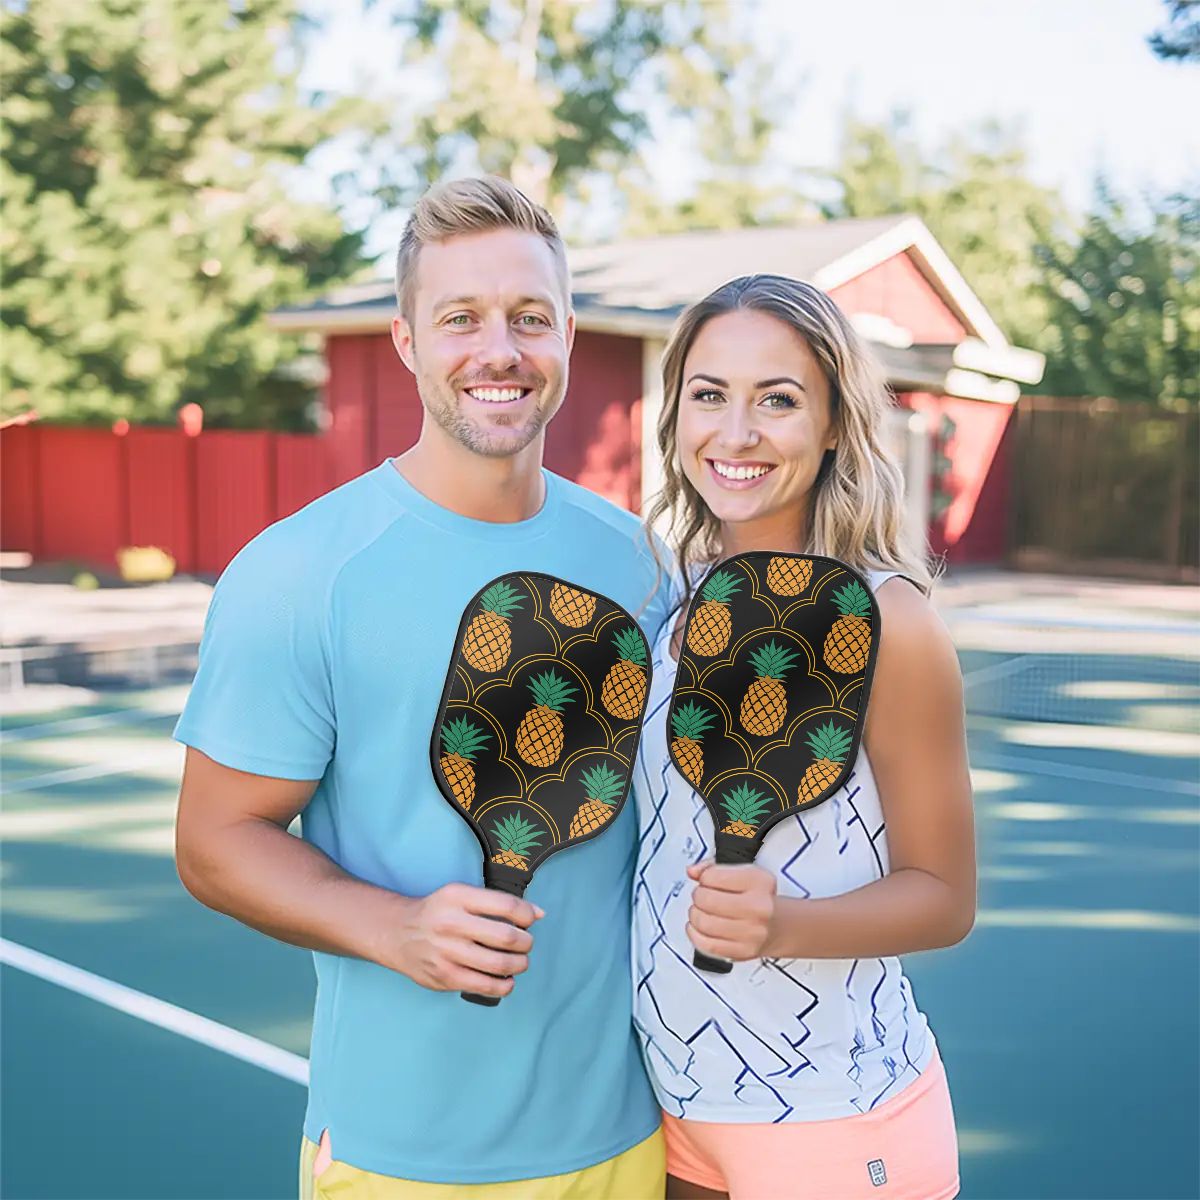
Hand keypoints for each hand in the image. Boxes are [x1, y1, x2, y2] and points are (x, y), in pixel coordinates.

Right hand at [388, 883, 543, 997]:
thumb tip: (537, 913)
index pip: (507, 906)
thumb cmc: (437, 913)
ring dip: (519, 964)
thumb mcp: (461, 894)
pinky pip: (485, 985)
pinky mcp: (445, 977)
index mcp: (458, 898)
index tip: (530, 920)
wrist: (398, 934)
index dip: (527, 915)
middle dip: (526, 943)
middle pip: (506, 937)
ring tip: (519, 961)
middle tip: (526, 943)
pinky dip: (504, 985)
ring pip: (499, 964)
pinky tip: (506, 979)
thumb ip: (498, 902)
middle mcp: (452, 924)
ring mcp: (447, 953)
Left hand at [685, 862, 777, 961]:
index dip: (704, 877)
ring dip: (695, 915)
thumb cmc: (758, 897)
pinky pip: (706, 945)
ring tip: (701, 911)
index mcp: (758, 882)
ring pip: (703, 923)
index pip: (713, 876)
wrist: (778, 925)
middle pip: (706, 900)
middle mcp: (758, 907)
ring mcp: (751, 932)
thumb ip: (713, 867)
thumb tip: (692, 871)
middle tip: (702, 896)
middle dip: (698, 896)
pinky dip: (695, 934)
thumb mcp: (743, 872)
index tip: (707, 880)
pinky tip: (699, 927)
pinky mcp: (742, 952)